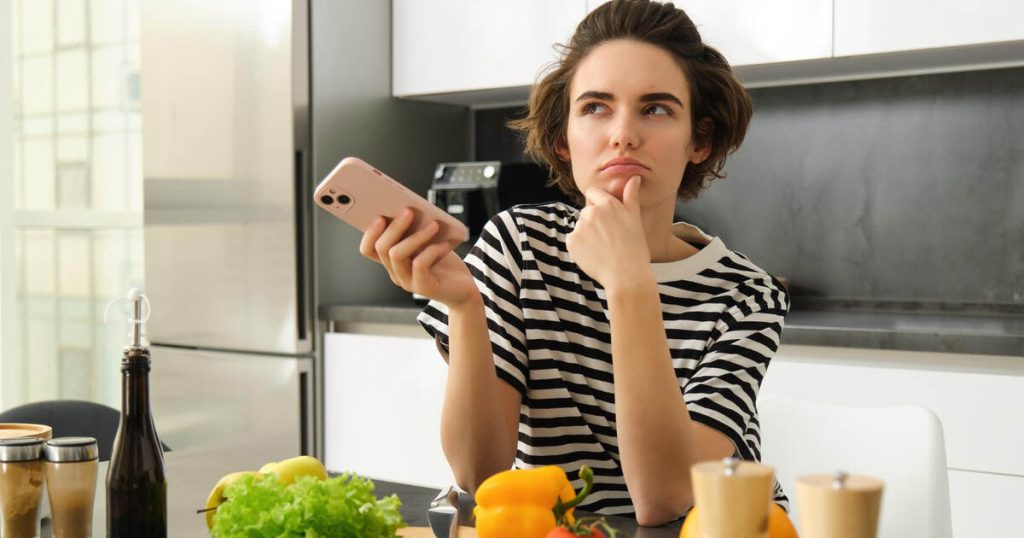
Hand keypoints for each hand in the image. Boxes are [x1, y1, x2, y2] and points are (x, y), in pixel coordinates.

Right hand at [359, 207, 479, 307]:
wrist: (464, 288)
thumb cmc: (445, 262)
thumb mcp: (427, 243)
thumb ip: (416, 230)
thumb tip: (410, 209)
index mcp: (392, 260)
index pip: (368, 250)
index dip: (369, 233)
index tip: (380, 216)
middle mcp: (396, 272)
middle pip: (382, 248)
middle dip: (394, 227)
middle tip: (409, 211)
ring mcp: (408, 282)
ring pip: (397, 255)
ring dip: (415, 236)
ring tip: (434, 224)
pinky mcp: (424, 288)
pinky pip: (420, 265)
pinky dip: (432, 250)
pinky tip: (444, 243)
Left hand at [566, 176, 652, 289]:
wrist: (626, 275)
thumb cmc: (634, 248)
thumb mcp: (635, 219)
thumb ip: (630, 196)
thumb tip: (633, 178)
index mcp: (607, 204)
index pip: (592, 193)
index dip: (598, 204)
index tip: (607, 218)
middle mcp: (591, 213)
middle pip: (586, 211)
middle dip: (594, 220)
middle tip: (609, 237)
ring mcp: (579, 227)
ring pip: (580, 226)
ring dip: (588, 234)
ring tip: (603, 248)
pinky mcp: (571, 242)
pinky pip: (574, 239)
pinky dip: (581, 246)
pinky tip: (594, 254)